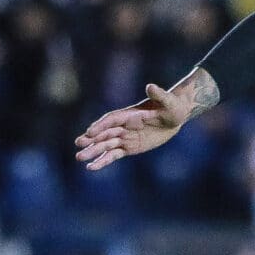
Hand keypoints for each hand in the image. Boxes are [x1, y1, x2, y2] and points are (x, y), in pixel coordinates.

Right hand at [74, 76, 207, 169]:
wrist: (175, 116)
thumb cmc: (172, 106)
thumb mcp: (168, 101)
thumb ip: (159, 94)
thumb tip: (150, 87)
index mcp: (129, 114)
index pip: (111, 120)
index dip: (101, 125)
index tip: (90, 132)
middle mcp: (123, 125)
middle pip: (104, 133)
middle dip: (92, 139)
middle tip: (79, 144)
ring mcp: (124, 137)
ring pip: (105, 145)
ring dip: (93, 151)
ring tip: (79, 158)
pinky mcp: (129, 147)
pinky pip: (113, 155)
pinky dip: (103, 161)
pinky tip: (91, 167)